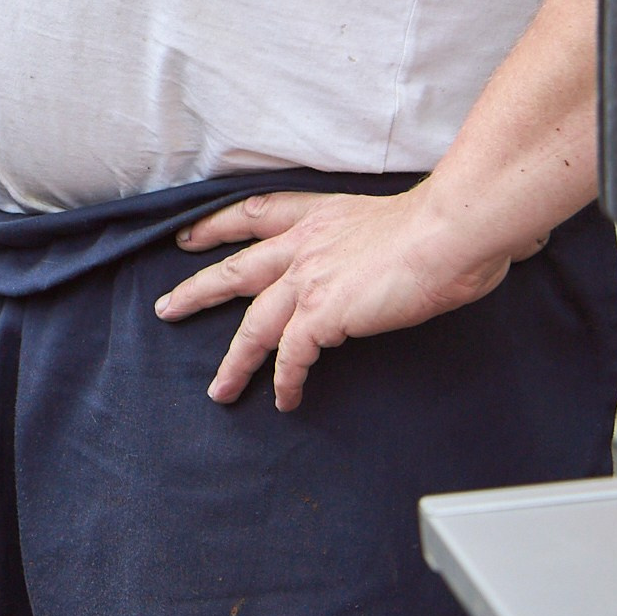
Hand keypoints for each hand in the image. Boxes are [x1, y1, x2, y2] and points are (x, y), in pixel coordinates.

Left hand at [159, 182, 526, 411]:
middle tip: (168, 307)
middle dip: (198, 291)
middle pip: (236, 271)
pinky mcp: (322, 315)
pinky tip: (285, 400)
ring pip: (254, 325)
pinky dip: (286, 381)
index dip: (216, 227)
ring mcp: (309, 280)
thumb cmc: (440, 226)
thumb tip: (390, 258)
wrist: (447, 234)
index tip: (189, 237)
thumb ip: (373, 241)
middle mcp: (304, 246)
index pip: (252, 215)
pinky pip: (291, 356)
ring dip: (234, 361)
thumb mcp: (390, 220)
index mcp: (319, 217)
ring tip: (220, 389)